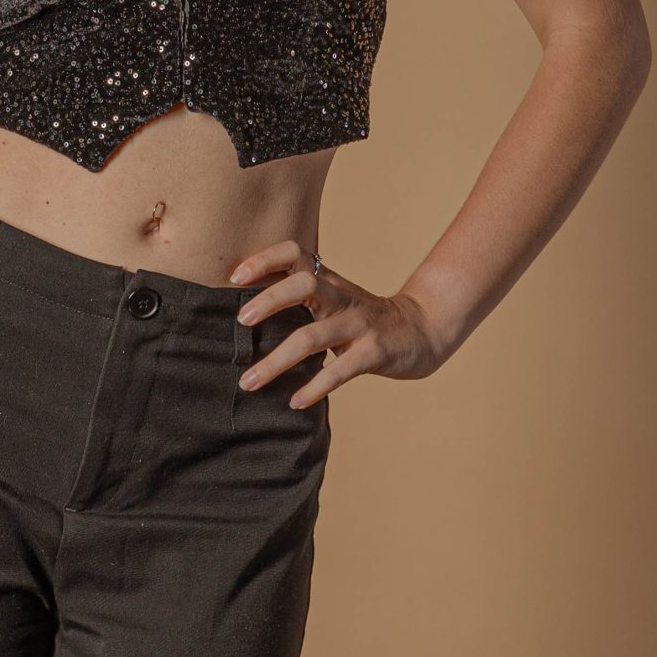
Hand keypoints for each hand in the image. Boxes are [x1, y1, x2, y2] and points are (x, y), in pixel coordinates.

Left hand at [229, 239, 445, 407]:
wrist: (422, 330)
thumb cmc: (363, 319)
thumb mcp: (333, 299)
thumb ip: (299, 299)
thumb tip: (243, 312)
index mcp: (328, 281)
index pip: (295, 254)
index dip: (265, 260)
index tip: (234, 276)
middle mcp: (342, 298)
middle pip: (303, 286)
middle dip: (268, 301)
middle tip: (240, 321)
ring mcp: (359, 325)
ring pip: (312, 337)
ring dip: (276, 361)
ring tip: (249, 382)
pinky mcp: (374, 352)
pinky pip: (339, 371)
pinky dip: (314, 388)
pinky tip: (294, 402)